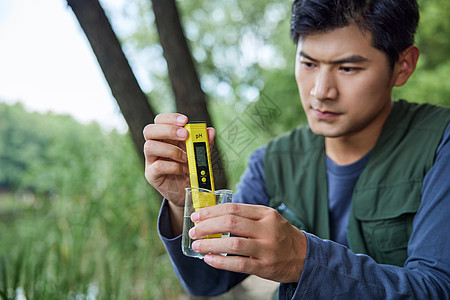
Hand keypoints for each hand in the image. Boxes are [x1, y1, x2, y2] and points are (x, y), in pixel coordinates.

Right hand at [143, 113, 215, 234]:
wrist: (189, 192)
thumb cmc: (192, 169)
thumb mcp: (200, 154)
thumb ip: (204, 143)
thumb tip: (210, 131)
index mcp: (165, 137)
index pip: (159, 121)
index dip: (170, 118)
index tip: (185, 120)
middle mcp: (155, 146)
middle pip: (149, 130)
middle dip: (168, 130)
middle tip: (185, 135)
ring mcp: (151, 161)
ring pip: (149, 147)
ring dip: (171, 150)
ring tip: (186, 158)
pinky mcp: (152, 175)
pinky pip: (157, 166)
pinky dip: (173, 166)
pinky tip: (183, 169)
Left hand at [189, 203, 306, 282]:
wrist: (305, 256)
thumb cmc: (280, 235)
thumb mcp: (268, 219)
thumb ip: (246, 216)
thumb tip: (214, 216)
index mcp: (266, 214)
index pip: (233, 208)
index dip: (212, 211)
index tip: (197, 216)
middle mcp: (267, 229)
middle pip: (231, 223)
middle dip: (207, 226)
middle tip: (194, 231)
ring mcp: (267, 249)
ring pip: (233, 243)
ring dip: (210, 244)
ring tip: (197, 245)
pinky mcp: (265, 267)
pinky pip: (239, 264)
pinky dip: (221, 261)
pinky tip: (209, 259)